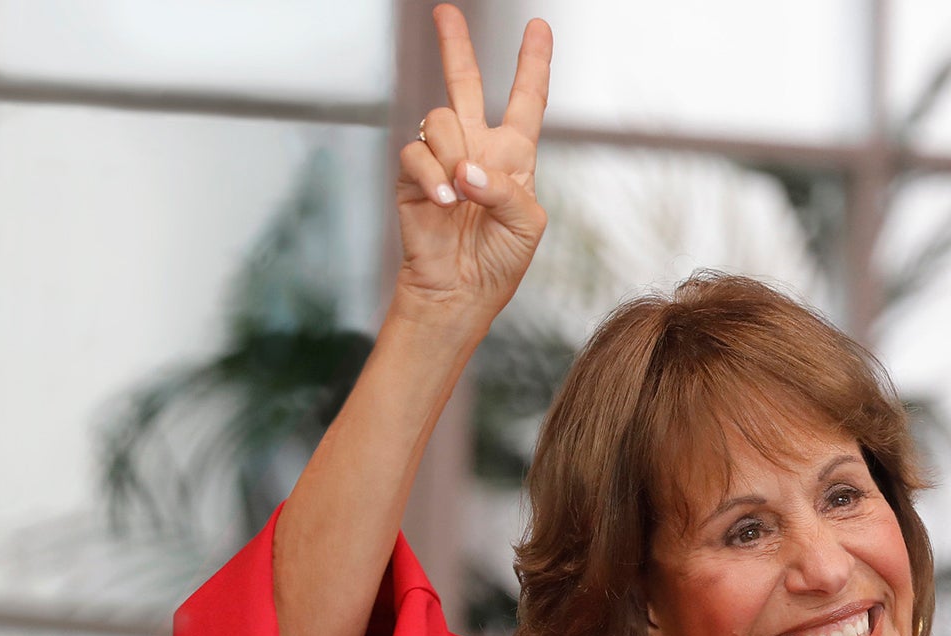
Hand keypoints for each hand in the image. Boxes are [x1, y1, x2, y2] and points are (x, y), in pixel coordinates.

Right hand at [394, 4, 551, 327]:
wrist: (460, 292)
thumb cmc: (500, 261)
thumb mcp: (526, 224)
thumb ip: (506, 189)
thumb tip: (467, 169)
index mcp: (513, 154)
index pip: (526, 100)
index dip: (533, 63)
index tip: (539, 27)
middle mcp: (475, 147)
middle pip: (464, 82)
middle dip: (454, 44)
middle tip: (445, 11)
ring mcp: (441, 158)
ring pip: (440, 119)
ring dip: (453, 155)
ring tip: (459, 196)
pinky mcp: (411, 176)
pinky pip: (416, 153)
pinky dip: (431, 176)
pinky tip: (443, 201)